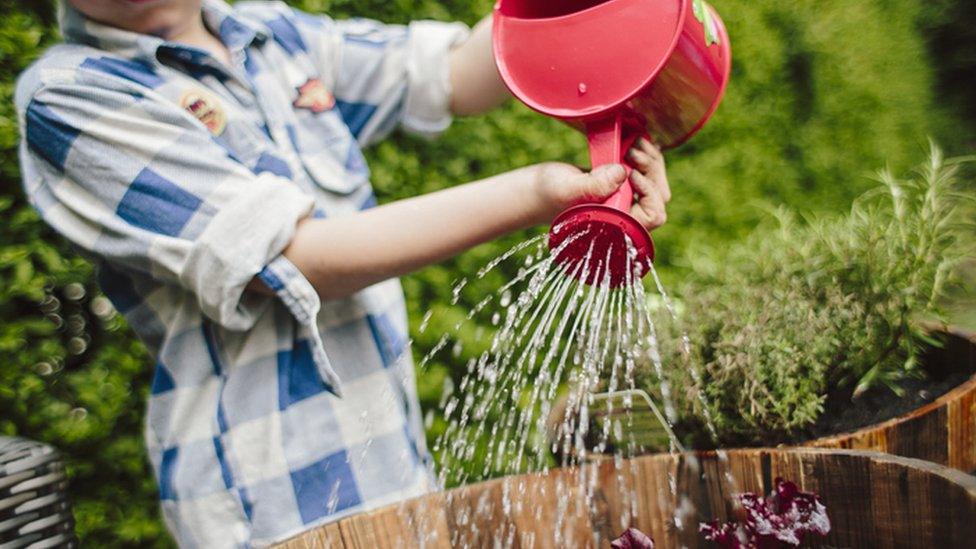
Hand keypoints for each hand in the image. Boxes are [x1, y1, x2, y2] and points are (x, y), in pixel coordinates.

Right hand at [531, 138, 671, 229]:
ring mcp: (624, 198)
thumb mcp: (568, 189)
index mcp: (618, 224)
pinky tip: (633, 141)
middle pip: (659, 196)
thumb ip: (594, 186)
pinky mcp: (619, 183)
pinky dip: (643, 153)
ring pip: (655, 181)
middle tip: (632, 151)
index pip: (654, 215)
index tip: (630, 174)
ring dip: (650, 158)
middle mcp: (625, 214)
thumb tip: (622, 173)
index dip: (650, 192)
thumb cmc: (546, 195)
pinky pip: (644, 170)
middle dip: (652, 170)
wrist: (533, 191)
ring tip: (633, 144)